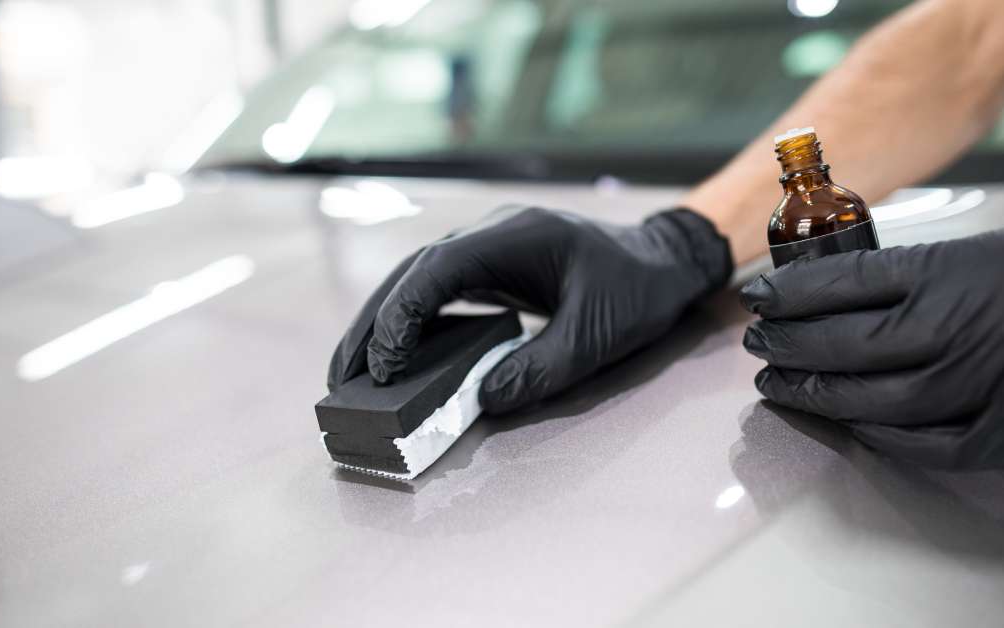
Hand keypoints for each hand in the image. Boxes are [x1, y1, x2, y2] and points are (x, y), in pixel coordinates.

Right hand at [330, 206, 732, 413]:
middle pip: (412, 273)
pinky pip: (439, 292)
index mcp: (513, 238)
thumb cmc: (636, 291)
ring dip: (383, 321)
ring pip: (418, 280)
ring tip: (352, 371)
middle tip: (340, 376)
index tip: (384, 365)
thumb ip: (542, 367)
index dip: (402, 316)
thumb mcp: (598, 335)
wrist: (663, 260)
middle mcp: (491, 237)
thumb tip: (481, 400)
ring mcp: (489, 250)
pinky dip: (411, 321)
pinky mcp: (492, 270)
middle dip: (372, 322)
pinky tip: (395, 355)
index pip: (436, 271)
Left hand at [740, 219, 1003, 468]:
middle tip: (758, 343)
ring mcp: (987, 386)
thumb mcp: (1001, 251)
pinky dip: (878, 435)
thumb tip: (845, 295)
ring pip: (873, 400)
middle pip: (846, 343)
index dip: (793, 292)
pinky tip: (849, 422)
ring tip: (782, 383)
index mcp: (961, 270)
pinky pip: (924, 444)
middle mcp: (966, 327)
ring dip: (817, 394)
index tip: (761, 296)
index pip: (848, 281)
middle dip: (789, 343)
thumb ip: (928, 276)